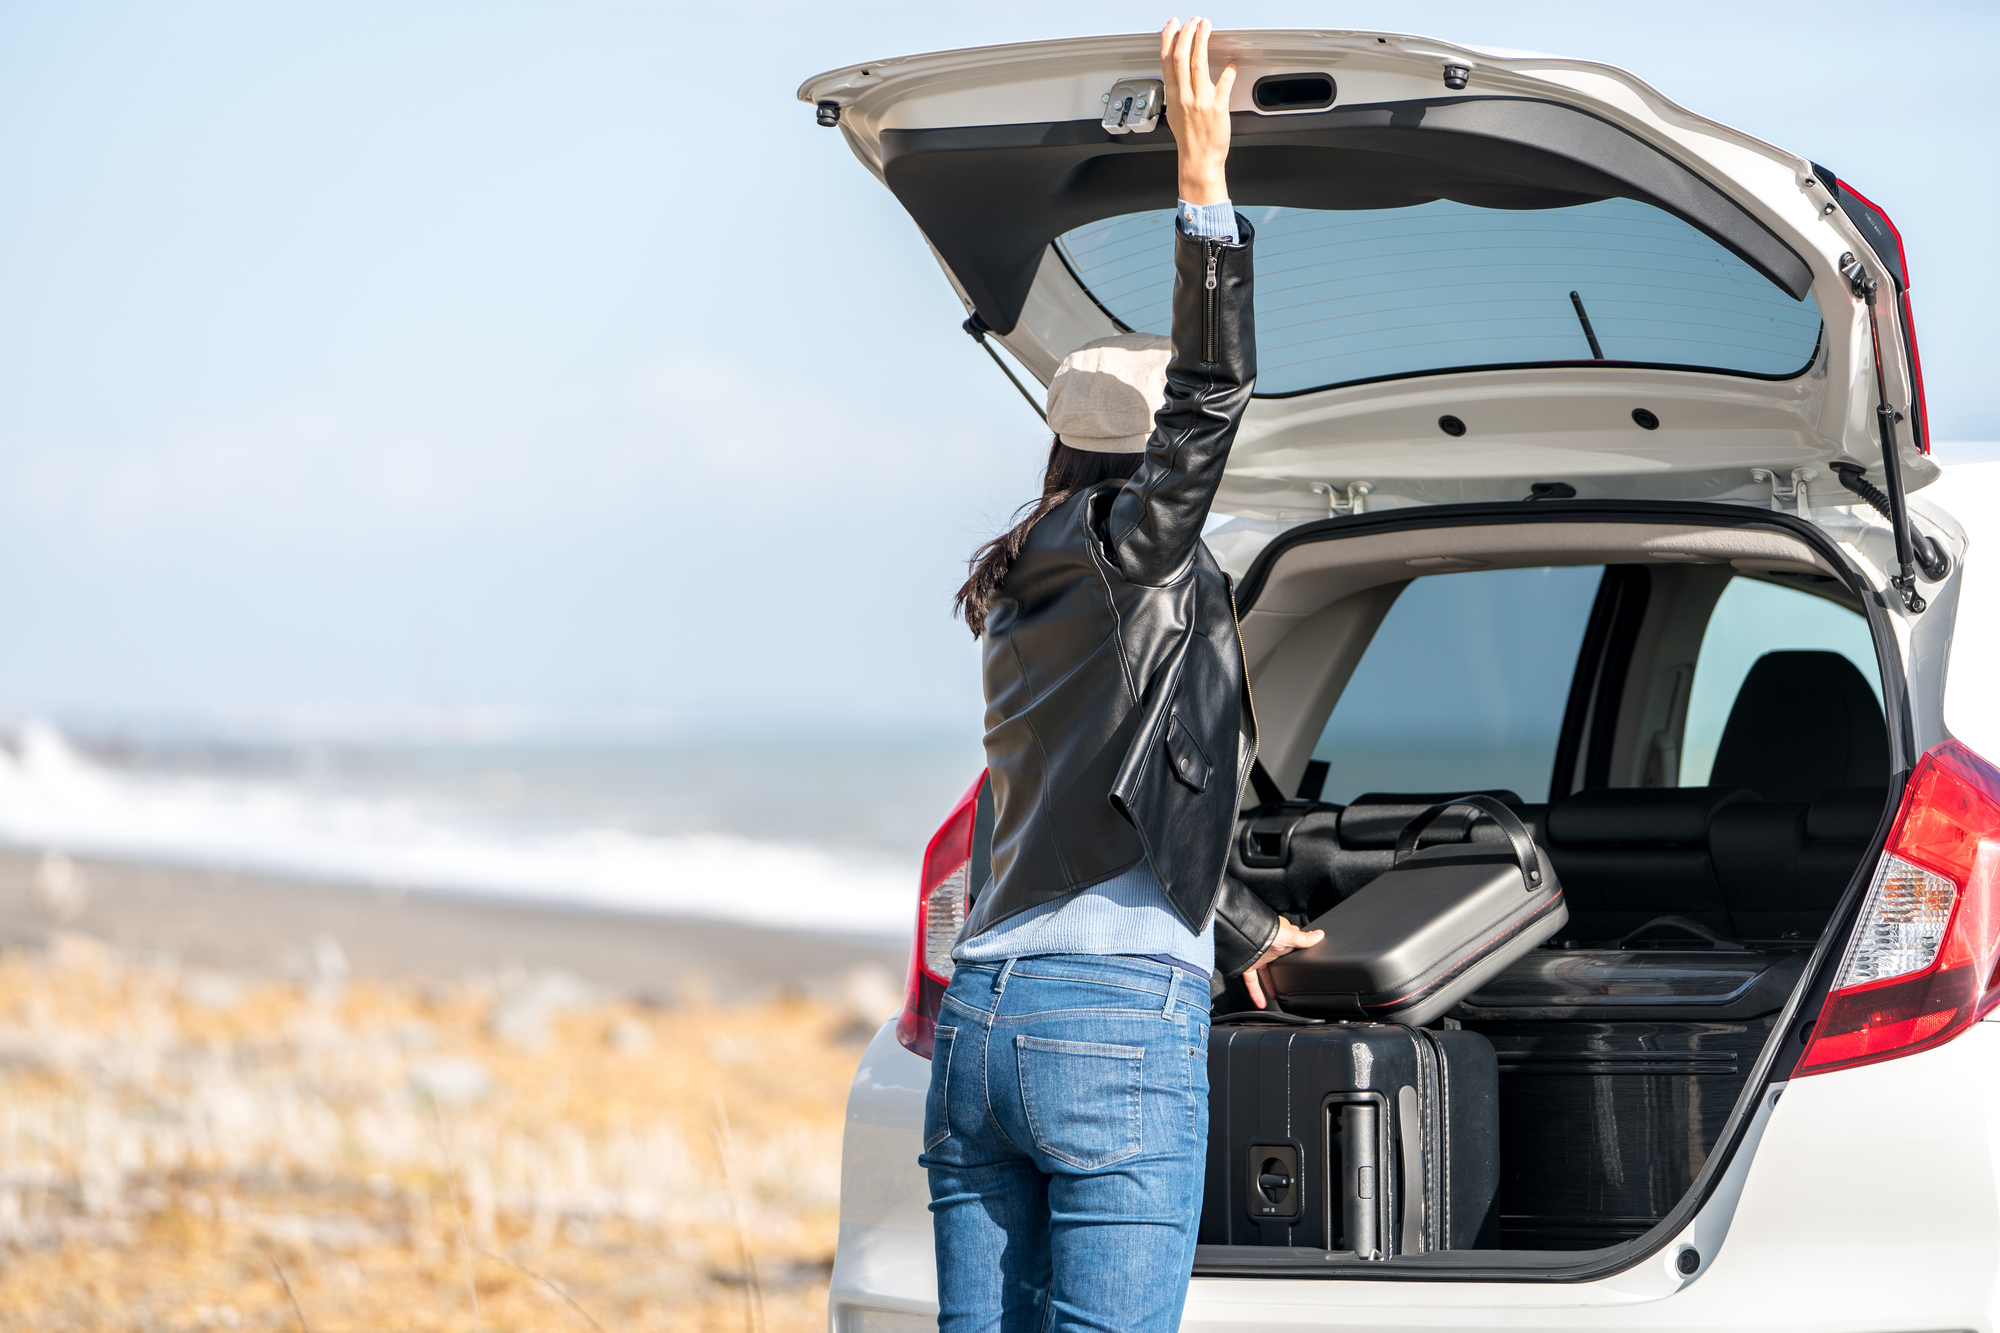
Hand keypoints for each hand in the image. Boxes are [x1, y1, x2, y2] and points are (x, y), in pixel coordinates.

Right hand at [1159, 17, 1234, 205]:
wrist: (1199, 160)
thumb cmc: (1190, 139)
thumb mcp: (1176, 112)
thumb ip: (1179, 92)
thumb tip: (1181, 77)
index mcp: (1174, 95)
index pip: (1166, 60)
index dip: (1169, 39)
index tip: (1173, 25)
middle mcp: (1185, 96)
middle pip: (1181, 57)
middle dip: (1186, 34)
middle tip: (1193, 21)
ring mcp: (1200, 101)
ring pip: (1198, 64)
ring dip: (1201, 42)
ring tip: (1206, 27)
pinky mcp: (1217, 108)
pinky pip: (1224, 83)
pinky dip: (1229, 70)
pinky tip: (1232, 62)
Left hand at [1242, 919, 1324, 1010]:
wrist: (1246, 934)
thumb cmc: (1268, 930)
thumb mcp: (1291, 935)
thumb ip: (1305, 939)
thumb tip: (1319, 935)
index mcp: (1281, 938)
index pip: (1291, 945)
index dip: (1296, 951)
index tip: (1302, 960)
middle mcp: (1269, 947)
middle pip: (1278, 963)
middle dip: (1282, 972)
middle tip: (1289, 983)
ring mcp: (1259, 956)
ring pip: (1265, 975)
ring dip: (1270, 986)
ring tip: (1277, 997)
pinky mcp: (1249, 965)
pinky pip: (1252, 982)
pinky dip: (1255, 993)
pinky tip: (1261, 1003)